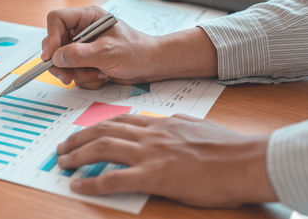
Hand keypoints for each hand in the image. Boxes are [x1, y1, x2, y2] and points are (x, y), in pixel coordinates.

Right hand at [42, 6, 218, 88]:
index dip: (50, 37)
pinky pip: (75, 73)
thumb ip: (79, 55)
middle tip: (67, 77)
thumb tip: (56, 58)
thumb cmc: (136, 51)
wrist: (151, 65)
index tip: (51, 56)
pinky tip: (104, 75)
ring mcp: (83, 47)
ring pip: (64, 63)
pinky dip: (88, 79)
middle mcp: (82, 31)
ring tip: (101, 72)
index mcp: (87, 17)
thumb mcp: (107, 52)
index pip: (57, 20)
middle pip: (55, 44)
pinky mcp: (86, 62)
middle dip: (62, 63)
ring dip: (80, 73)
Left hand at [56, 114, 277, 206]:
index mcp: (159, 124)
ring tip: (62, 162)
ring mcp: (150, 154)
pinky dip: (92, 182)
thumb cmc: (227, 147)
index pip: (118, 121)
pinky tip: (78, 185)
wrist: (245, 160)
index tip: (83, 133)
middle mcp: (150, 135)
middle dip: (78, 138)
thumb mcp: (195, 126)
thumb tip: (162, 124)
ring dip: (77, 155)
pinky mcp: (154, 176)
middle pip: (104, 130)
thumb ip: (173, 125)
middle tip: (62, 147)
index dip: (96, 128)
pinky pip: (114, 178)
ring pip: (103, 148)